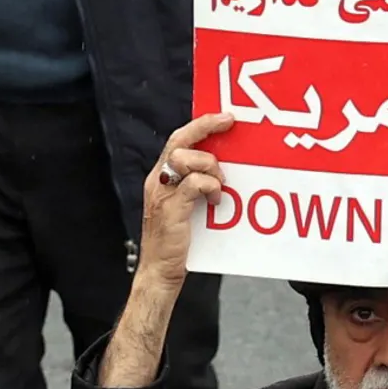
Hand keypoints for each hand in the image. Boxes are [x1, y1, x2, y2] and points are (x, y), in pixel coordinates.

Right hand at [136, 113, 234, 289]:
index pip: (178, 140)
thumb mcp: (187, 205)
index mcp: (161, 177)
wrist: (161, 271)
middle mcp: (158, 180)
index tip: (224, 117)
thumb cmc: (177, 241)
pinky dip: (211, 187)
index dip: (200, 125)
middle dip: (205, 127)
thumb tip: (224, 169)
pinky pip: (194, 183)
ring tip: (219, 185)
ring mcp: (162, 193)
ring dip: (210, 167)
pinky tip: (216, 201)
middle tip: (229, 123)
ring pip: (186, 158)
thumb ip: (197, 186)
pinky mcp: (170, 208)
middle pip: (179, 141)